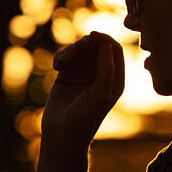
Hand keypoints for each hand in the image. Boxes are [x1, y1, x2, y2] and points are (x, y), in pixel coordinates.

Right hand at [41, 31, 124, 145]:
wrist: (62, 135)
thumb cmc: (85, 118)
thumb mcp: (100, 94)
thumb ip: (106, 69)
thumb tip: (107, 45)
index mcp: (115, 79)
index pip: (115, 51)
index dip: (105, 40)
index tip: (93, 36)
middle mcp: (100, 74)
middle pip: (96, 46)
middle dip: (86, 43)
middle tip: (78, 47)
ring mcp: (83, 74)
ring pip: (80, 50)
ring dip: (71, 50)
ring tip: (63, 61)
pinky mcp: (67, 75)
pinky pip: (66, 57)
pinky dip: (61, 57)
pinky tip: (57, 66)